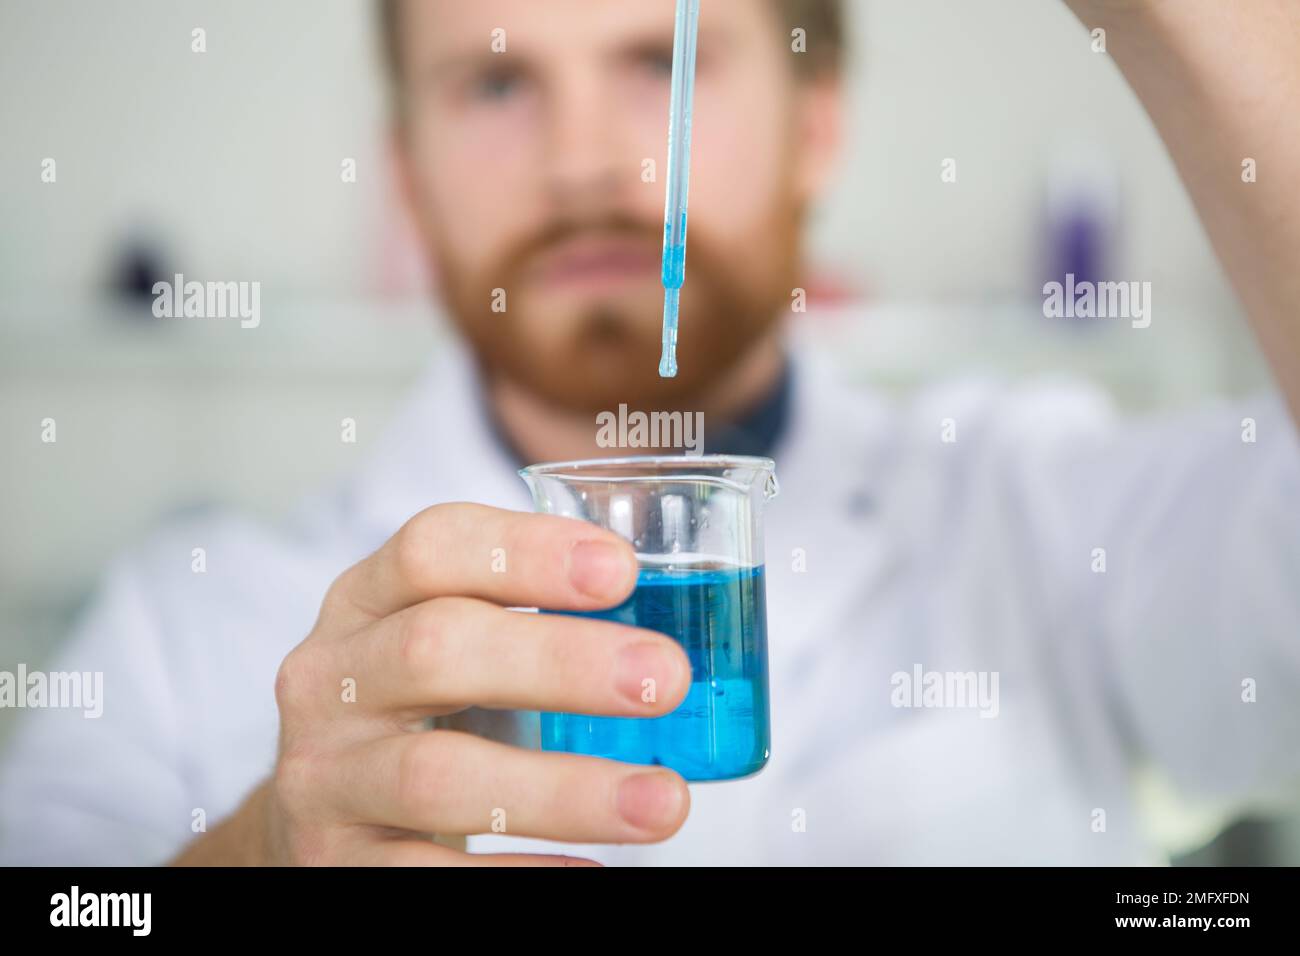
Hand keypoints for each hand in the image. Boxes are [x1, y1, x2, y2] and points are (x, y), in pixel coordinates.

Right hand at [176, 503, 691, 864]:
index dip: (526, 551)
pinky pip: (430, 876)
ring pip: (436, 776)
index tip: (623, 570)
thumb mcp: (450, 641)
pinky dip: (520, 875)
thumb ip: (527, 617)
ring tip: (663, 802)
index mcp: (366, 600)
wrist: (320, 813)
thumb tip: (678, 624)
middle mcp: (331, 678)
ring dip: (563, 790)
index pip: (430, 547)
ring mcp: (325, 775)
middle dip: (561, 660)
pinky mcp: (336, 862)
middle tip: (666, 679)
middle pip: (435, 648)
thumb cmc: (421, 708)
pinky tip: (594, 869)